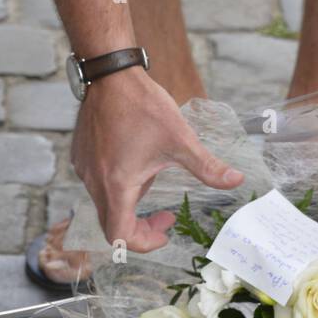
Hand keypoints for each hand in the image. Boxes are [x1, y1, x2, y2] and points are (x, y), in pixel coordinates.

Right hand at [71, 69, 243, 252]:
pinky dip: (118, 184)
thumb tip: (236, 180)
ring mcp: (84, 169)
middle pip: (112, 224)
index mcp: (117, 185)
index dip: (143, 242)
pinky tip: (136, 159)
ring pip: (106, 202)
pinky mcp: (82, 156)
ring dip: (131, 202)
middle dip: (141, 226)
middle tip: (166, 214)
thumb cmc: (143, 106)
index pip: (120, 237)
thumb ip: (207, 166)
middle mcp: (95, 182)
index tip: (165, 230)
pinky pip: (98, 182)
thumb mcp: (180, 139)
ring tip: (154, 176)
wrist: (111, 75)